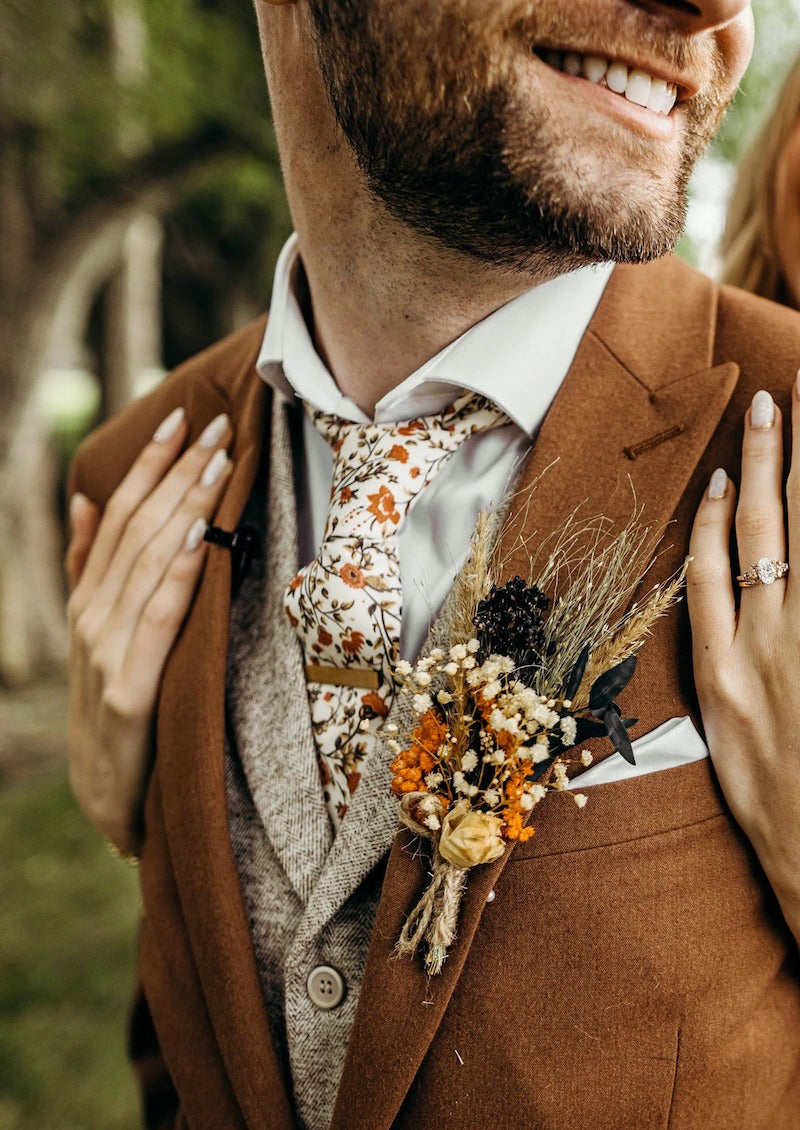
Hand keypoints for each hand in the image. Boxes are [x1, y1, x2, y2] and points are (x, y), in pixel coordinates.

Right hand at [66, 408, 232, 856]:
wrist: (105, 791)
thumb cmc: (115, 705)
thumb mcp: (99, 632)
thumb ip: (90, 567)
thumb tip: (88, 502)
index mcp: (90, 597)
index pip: (121, 515)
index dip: (149, 465)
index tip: (180, 418)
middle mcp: (94, 614)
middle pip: (139, 528)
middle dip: (178, 471)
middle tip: (216, 424)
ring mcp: (107, 650)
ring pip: (148, 561)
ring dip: (184, 506)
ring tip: (216, 460)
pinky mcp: (129, 688)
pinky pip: (158, 617)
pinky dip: (176, 571)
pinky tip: (200, 535)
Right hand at [688, 377, 799, 939]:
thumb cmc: (772, 810)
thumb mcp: (729, 743)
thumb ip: (731, 676)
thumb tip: (729, 612)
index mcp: (718, 673)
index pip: (706, 570)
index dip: (710, 514)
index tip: (722, 471)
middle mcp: (759, 653)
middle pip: (757, 537)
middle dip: (765, 464)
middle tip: (770, 406)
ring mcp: (799, 654)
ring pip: (798, 547)